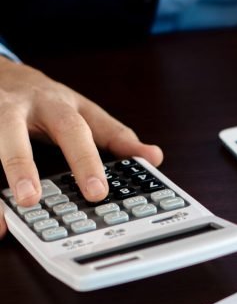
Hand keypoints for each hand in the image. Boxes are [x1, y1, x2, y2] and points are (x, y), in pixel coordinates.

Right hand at [0, 57, 162, 237]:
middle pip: (48, 130)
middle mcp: (31, 106)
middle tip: (73, 196)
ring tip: (25, 203)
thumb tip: (155, 157)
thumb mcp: (79, 110)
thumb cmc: (41, 99)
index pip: (82, 129)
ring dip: (16, 168)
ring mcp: (0, 113)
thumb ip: (113, 136)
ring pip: (5, 137)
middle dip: (69, 160)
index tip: (102, 190)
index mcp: (60, 105)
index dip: (92, 160)